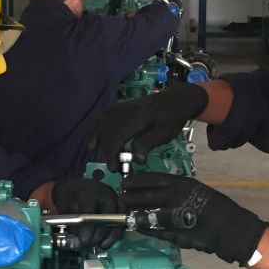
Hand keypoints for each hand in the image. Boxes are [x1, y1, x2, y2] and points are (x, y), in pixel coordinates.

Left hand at [52, 178, 124, 248]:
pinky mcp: (120, 206)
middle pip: (109, 215)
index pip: (91, 210)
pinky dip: (115, 234)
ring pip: (119, 218)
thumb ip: (73, 226)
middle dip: (100, 233)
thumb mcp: (66, 209)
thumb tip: (78, 244)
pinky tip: (105, 242)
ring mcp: (115, 199)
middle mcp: (106, 193)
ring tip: (100, 245)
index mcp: (90, 191)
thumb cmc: (70, 198)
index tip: (83, 240)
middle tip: (90, 243)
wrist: (76, 188)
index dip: (88, 228)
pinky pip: (122, 221)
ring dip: (111, 235)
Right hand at [88, 82, 207, 171]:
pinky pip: (104, 115)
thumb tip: (136, 159)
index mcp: (135, 118)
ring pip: (102, 122)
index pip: (115, 137)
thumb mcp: (164, 133)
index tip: (114, 168)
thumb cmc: (172, 117)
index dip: (112, 154)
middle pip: (107, 131)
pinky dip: (97, 125)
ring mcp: (122, 107)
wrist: (176, 99)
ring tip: (91, 148)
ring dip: (96, 136)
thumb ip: (148, 143)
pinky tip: (95, 133)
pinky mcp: (122, 107)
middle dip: (106, 150)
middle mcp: (124, 111)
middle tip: (112, 165)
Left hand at [122, 172, 267, 264]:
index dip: (136, 181)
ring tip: (127, 212)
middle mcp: (175, 198)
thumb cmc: (215, 206)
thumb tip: (157, 191)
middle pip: (144, 197)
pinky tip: (138, 225)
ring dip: (134, 214)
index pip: (151, 180)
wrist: (229, 227)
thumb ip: (176, 190)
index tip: (126, 182)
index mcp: (181, 184)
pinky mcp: (174, 234)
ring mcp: (173, 218)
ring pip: (145, 215)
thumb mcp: (195, 189)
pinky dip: (144, 227)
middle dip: (130, 197)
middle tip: (122, 197)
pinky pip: (154, 230)